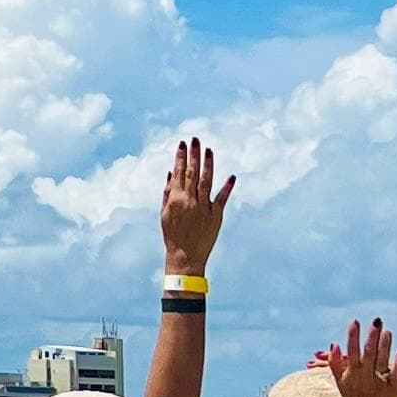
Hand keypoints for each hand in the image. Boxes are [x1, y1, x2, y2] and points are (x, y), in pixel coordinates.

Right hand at [160, 136, 234, 279]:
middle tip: (196, 139)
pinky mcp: (216, 216)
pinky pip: (222, 199)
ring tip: (209, 150)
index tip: (183, 144)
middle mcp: (190, 201)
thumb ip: (167, 192)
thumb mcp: (165, 213)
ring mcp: (204, 207)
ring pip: (207, 181)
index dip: (181, 157)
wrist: (185, 256)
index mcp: (175, 199)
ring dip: (208, 164)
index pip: (179, 173)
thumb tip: (171, 173)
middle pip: (193, 173)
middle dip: (194, 154)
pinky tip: (232, 176)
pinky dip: (227, 187)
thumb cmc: (172, 235)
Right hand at [327, 318, 396, 396]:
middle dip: (372, 336)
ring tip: (387, 331)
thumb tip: (334, 343)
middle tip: (376, 321)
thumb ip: (335, 363)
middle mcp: (365, 377)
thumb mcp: (340, 382)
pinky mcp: (392, 391)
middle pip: (369, 353)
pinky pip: (395, 376)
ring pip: (382, 361)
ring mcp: (379, 384)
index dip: (353, 336)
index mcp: (352, 373)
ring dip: (385, 346)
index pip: (352, 351)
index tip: (355, 321)